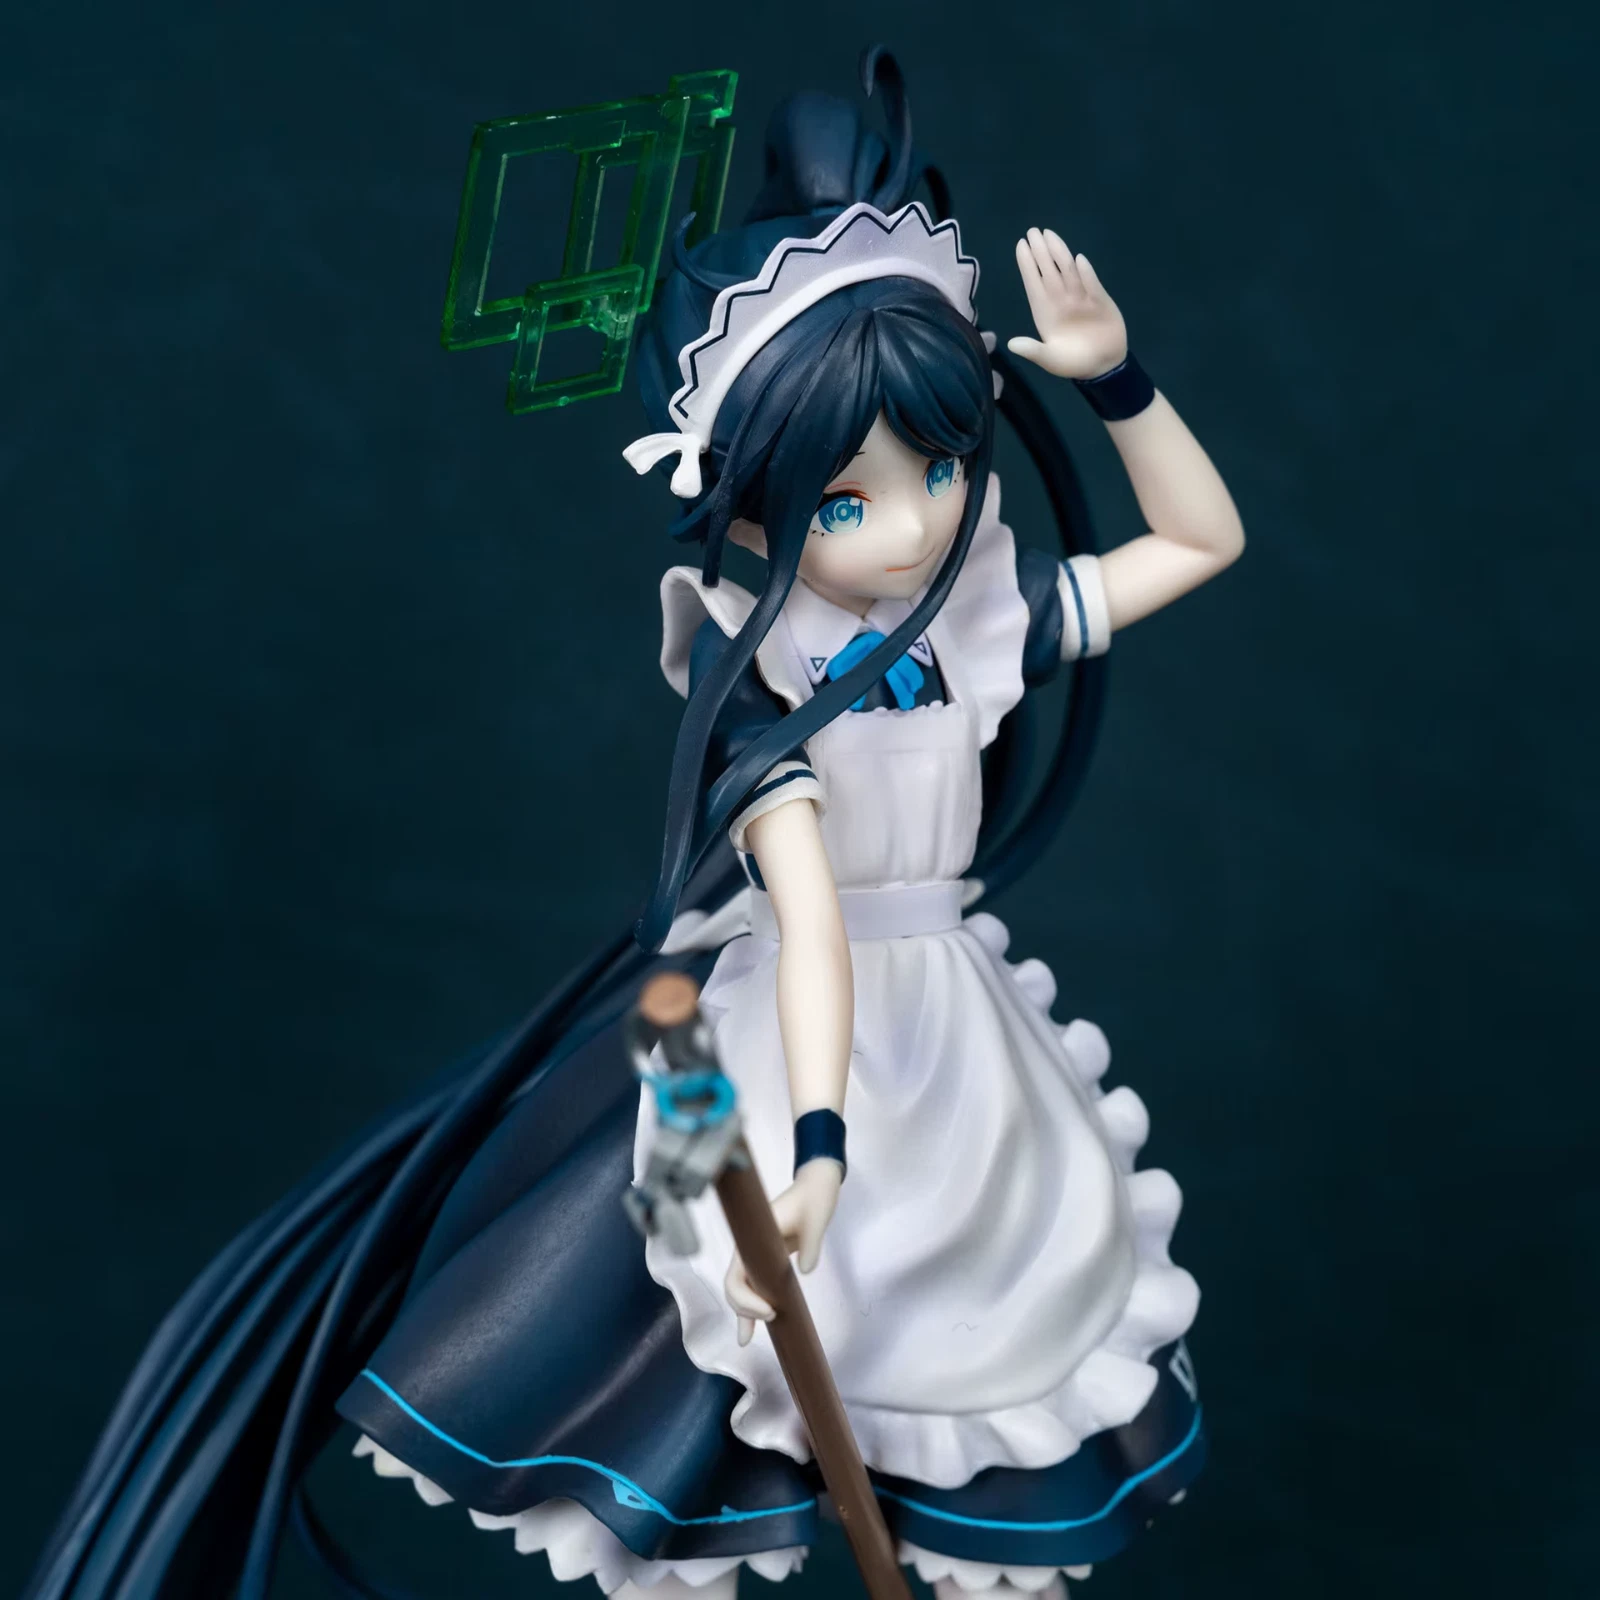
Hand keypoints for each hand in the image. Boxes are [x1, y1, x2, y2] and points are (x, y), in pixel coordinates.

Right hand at [724, 1157, 843, 1347]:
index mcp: (752, 1237)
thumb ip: (811, 1244)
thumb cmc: (813, 1198)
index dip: (745, 1298)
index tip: (770, 1310)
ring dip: (742, 1312)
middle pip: (733, 1285)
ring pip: (739, 1288)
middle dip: (744, 1308)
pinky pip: (752, 1285)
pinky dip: (750, 1305)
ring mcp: (755, 1254)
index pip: (735, 1274)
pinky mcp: (766, 1259)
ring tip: (746, 1339)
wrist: (815, 1185)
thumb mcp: (816, 1219)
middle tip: (771, 1318)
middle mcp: (748, 1247)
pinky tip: (751, 1327)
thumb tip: (804, 1271)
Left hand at [1008, 227, 1128, 381]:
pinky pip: (1092, 284)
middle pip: (1050, 271)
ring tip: (1049, 235)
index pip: (1034, 283)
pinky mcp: (1100, 301)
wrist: (1103, 366)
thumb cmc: (1073, 362)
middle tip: (1033, 231)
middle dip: (1041, 251)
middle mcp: (1061, 301)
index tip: (1021, 245)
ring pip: (1068, 272)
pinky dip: (1086, 274)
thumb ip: (1033, 351)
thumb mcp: (1051, 360)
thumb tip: (1012, 344)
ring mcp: (1081, 299)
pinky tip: (1078, 260)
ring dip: (1059, 253)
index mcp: (1045, 312)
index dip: (1027, 265)